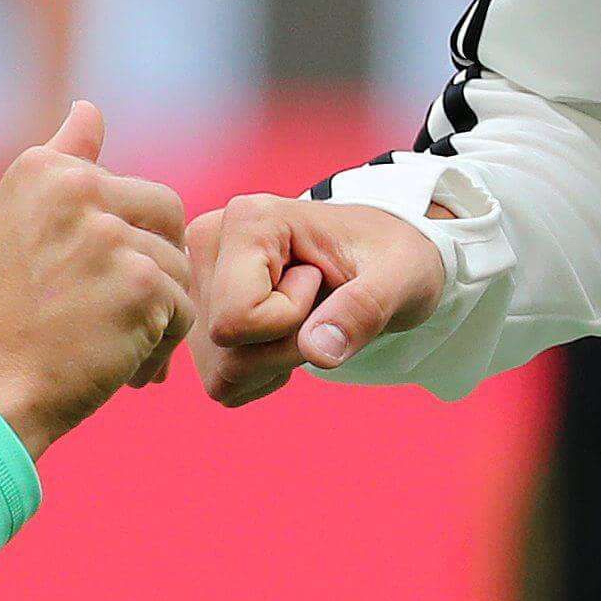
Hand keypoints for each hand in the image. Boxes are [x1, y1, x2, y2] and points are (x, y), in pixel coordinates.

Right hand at [0, 101, 190, 461]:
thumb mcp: (13, 220)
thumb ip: (60, 160)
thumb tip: (90, 107)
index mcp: (44, 169)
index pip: (124, 186)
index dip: (118, 240)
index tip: (82, 281)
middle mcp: (77, 189)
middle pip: (166, 213)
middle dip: (153, 264)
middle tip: (116, 310)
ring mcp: (112, 235)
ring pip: (176, 265)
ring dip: (156, 312)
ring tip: (112, 344)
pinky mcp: (143, 283)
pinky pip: (183, 307)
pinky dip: (161, 344)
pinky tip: (124, 365)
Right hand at [185, 192, 447, 405]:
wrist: (382, 257)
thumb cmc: (394, 257)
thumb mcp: (401, 278)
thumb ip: (363, 310)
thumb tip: (319, 351)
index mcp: (248, 220)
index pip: (237, 318)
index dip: (290, 321)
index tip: (321, 283)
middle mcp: (208, 243)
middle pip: (225, 348)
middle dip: (284, 347)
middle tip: (319, 304)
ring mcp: (198, 280)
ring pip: (220, 371)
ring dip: (275, 363)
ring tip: (306, 316)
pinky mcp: (200, 313)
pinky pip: (222, 380)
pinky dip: (263, 373)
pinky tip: (286, 334)